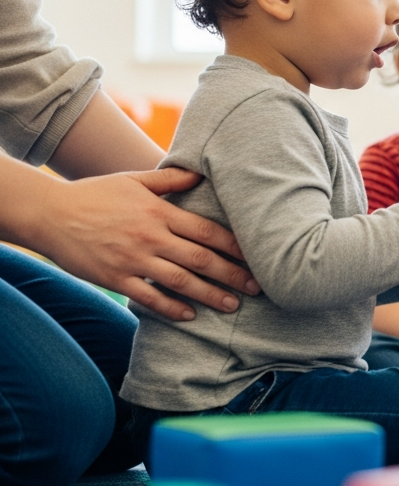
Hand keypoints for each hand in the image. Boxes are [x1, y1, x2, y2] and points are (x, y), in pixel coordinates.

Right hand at [37, 168, 259, 320]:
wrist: (50, 213)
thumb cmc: (96, 194)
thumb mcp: (134, 180)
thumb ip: (170, 180)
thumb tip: (200, 172)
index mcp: (160, 212)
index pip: (208, 231)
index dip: (236, 247)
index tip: (258, 257)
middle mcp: (151, 237)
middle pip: (201, 259)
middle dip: (233, 274)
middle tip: (257, 287)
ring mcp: (133, 259)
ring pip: (180, 281)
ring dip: (210, 295)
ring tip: (232, 305)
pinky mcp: (114, 278)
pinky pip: (148, 297)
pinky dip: (171, 308)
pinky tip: (190, 315)